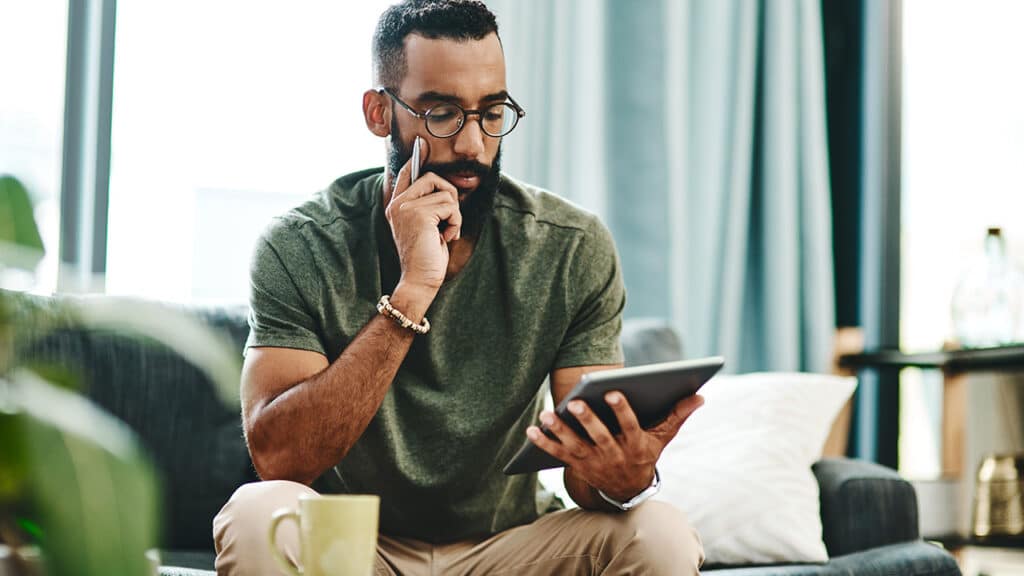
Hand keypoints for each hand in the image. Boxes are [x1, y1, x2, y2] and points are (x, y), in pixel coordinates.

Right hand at [385, 137, 463, 295]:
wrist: (419, 280)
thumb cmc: (427, 258)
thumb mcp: (428, 227)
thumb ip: (430, 206)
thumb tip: (445, 186)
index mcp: (397, 206)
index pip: (407, 173)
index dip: (416, 158)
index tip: (422, 144)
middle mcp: (398, 203)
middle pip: (433, 178)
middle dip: (449, 199)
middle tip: (447, 222)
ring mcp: (406, 207)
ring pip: (446, 193)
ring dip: (454, 215)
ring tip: (444, 233)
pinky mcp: (419, 214)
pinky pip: (450, 205)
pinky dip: (455, 223)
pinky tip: (445, 237)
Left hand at [527, 392, 703, 501]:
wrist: (628, 491)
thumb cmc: (644, 453)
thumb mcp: (662, 438)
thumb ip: (677, 415)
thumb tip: (700, 395)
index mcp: (635, 445)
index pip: (629, 426)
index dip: (621, 410)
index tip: (612, 391)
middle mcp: (613, 455)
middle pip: (599, 437)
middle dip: (588, 420)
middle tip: (576, 403)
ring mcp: (593, 462)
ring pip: (575, 446)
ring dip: (560, 431)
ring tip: (548, 413)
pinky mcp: (576, 465)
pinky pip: (557, 454)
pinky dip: (544, 443)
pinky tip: (531, 429)